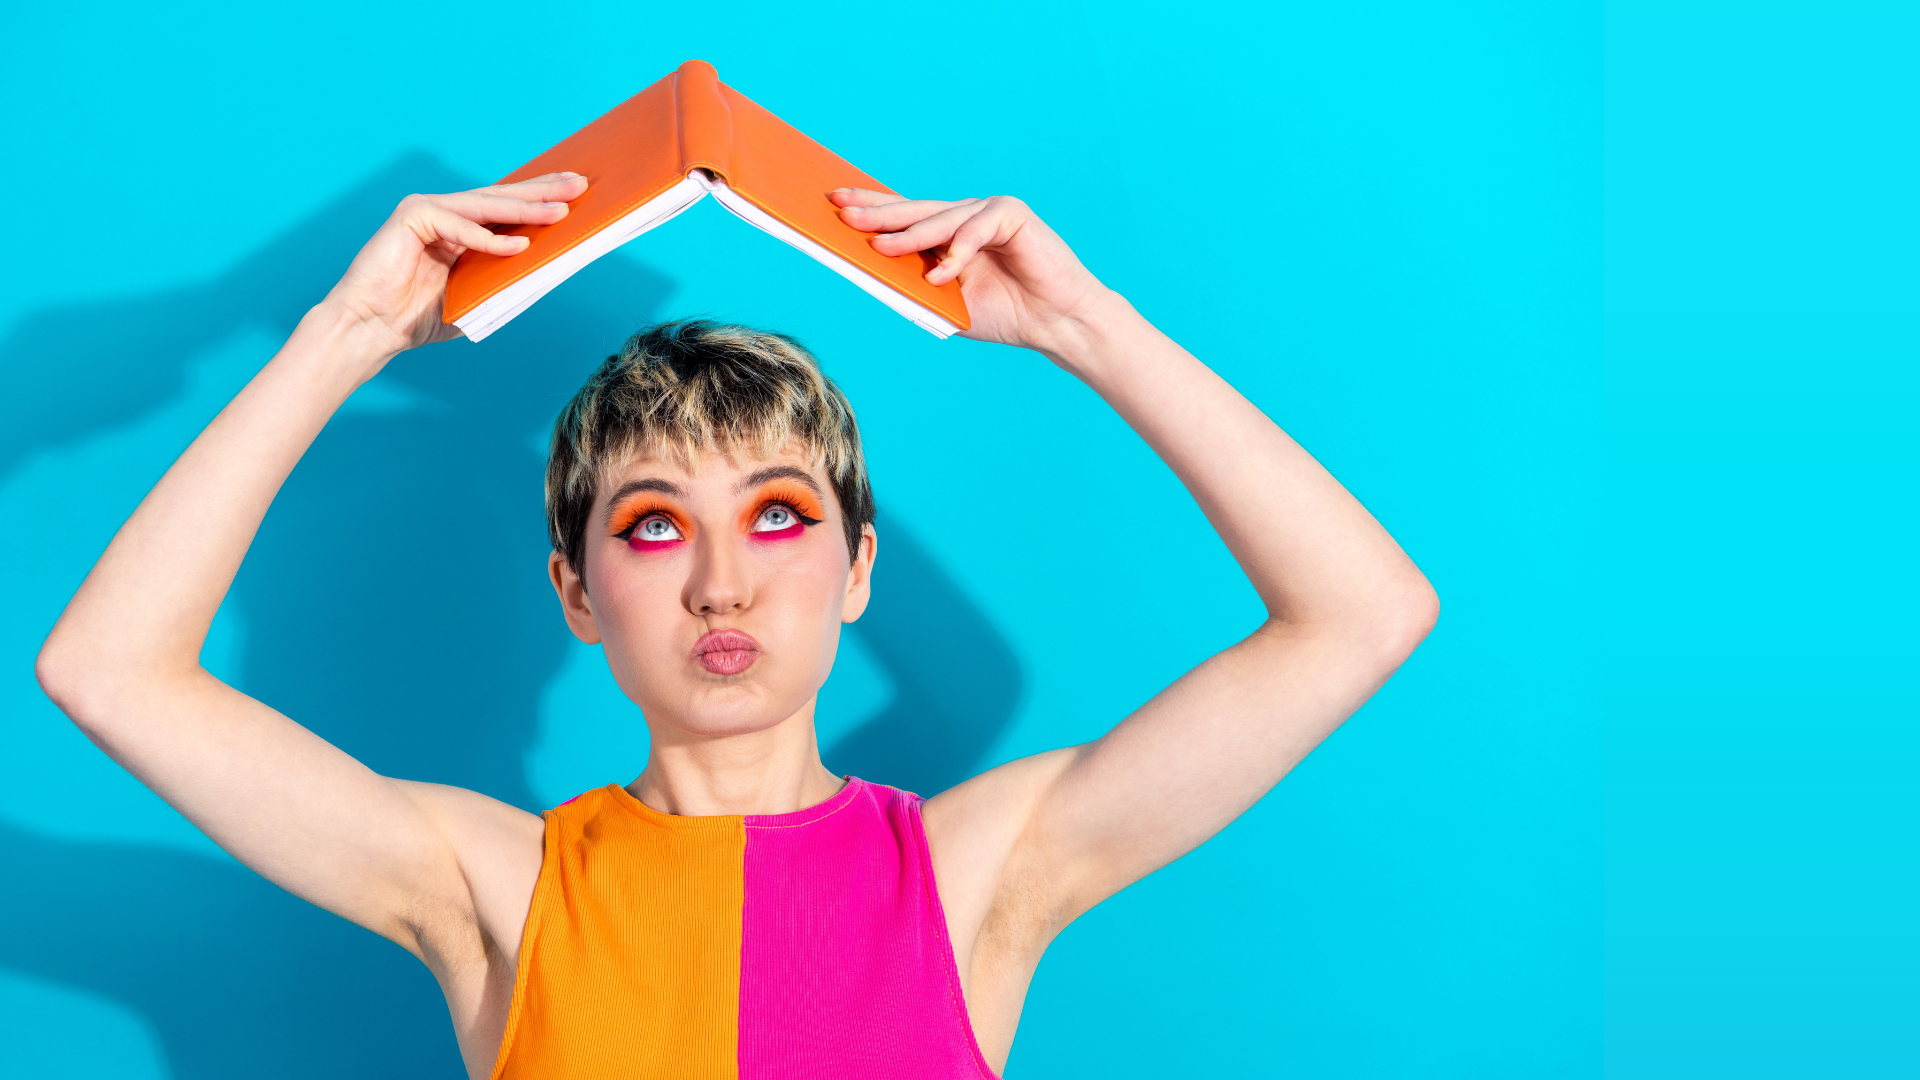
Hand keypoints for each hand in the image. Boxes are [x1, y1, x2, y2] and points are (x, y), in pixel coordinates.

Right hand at [324, 173, 589, 354]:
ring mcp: (426, 210)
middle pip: (501, 198)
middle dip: (543, 192)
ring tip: (560, 210)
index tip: (576, 192)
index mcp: (459, 228)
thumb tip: (550, 267)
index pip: (506, 208)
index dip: (540, 198)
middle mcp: (444, 212)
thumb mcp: (476, 297)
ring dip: (525, 208)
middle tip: (580, 185)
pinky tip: (518, 245)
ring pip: (484, 206)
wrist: (370, 329)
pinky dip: (486, 237)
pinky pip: (456, 224)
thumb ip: (505, 279)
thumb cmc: (417, 318)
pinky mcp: (409, 217)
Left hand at [830, 190, 1111, 354]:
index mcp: (949, 233)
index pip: (904, 215)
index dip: (871, 208)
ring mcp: (989, 211)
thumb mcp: (947, 303)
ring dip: (910, 235)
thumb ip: (915, 286)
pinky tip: (941, 274)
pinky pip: (976, 229)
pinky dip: (957, 252)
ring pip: (941, 219)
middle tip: (842, 215)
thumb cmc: (1005, 314)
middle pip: (915, 210)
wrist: (1056, 323)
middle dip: (878, 214)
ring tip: (880, 248)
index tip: (833, 205)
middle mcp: (966, 216)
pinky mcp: (1013, 214)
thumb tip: (869, 272)